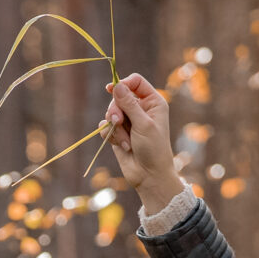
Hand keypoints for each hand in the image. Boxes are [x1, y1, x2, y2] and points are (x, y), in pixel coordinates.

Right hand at [103, 73, 185, 208]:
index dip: (123, 83)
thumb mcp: (143, 124)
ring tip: (126, 141)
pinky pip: (105, 126)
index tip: (111, 89)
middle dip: (116, 110)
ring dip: (115, 127)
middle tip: (118, 122)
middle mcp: (140, 109)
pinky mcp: (118, 133)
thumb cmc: (153, 149)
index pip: (135, 82)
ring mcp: (128, 121)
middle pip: (118, 96)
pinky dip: (110, 136)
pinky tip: (121, 146)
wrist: (149, 175)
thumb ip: (129, 104)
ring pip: (110, 112)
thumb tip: (116, 85)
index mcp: (152, 102)